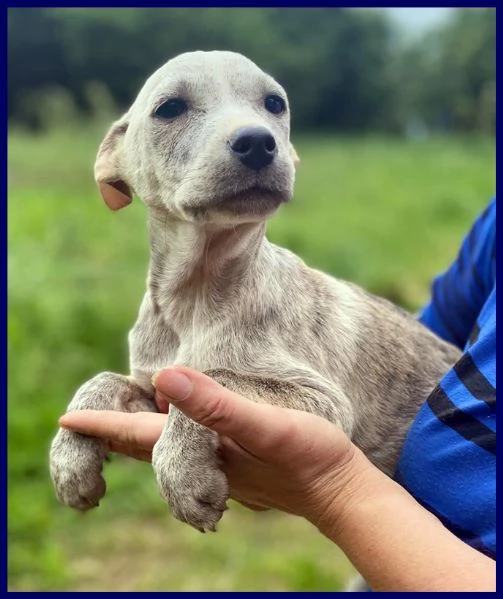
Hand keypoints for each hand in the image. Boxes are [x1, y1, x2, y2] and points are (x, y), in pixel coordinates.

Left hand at [59, 367, 361, 523]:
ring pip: (165, 449)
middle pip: (143, 447)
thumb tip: (163, 377)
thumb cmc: (309, 457)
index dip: (101, 426)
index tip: (67, 419)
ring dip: (139, 434)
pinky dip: (171, 433)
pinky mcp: (237, 463)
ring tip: (123, 416)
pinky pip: (190, 447)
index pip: (136, 436)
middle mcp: (202, 463)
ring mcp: (219, 467)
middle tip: (85, 418)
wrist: (342, 489)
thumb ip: (216, 405)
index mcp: (201, 450)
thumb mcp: (265, 425)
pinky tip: (179, 419)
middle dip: (112, 433)